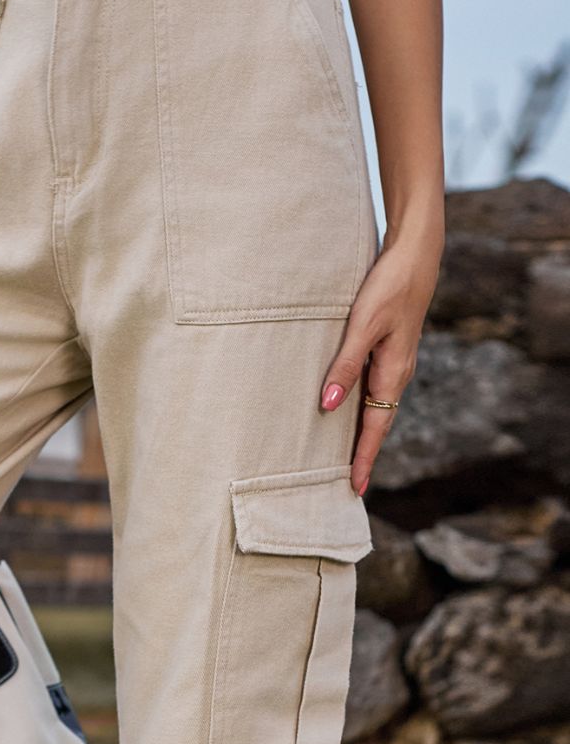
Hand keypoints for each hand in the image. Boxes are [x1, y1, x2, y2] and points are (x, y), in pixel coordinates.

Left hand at [318, 232, 441, 493]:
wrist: (414, 255)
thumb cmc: (388, 287)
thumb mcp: (363, 326)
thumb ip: (345, 365)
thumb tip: (328, 404)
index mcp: (392, 373)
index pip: (375, 427)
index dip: (363, 458)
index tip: (355, 488)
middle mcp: (396, 374)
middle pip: (377, 424)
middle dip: (364, 455)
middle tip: (351, 486)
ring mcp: (394, 363)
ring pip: (377, 408)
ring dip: (364, 434)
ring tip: (348, 458)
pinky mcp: (389, 350)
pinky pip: (375, 390)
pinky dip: (364, 410)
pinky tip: (351, 412)